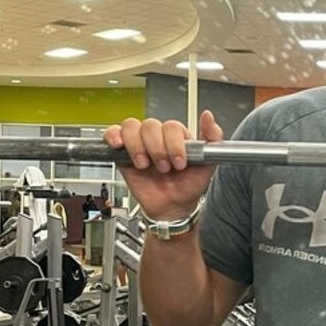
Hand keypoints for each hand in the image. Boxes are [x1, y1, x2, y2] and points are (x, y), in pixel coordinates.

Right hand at [103, 112, 222, 221]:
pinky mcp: (123, 153)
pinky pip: (113, 134)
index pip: (171, 126)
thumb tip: (208, 116)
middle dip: (158, 149)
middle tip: (163, 167)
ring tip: (145, 164)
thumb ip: (212, 138)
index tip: (179, 163)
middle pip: (151, 125)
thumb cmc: (188, 187)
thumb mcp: (208, 165)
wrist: (172, 208)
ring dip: (138, 146)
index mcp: (177, 137)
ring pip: (132, 127)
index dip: (174, 144)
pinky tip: (119, 145)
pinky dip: (114, 136)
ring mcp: (140, 143)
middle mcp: (157, 137)